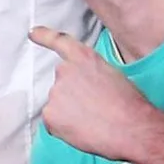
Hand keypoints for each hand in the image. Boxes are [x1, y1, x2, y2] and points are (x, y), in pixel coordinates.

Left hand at [30, 24, 158, 160]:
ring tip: (93, 121)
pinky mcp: (49, 114)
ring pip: (57, 105)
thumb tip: (84, 87)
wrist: (131, 128)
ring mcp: (55, 92)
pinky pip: (53, 123)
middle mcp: (64, 71)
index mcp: (84, 58)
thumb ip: (90, 74)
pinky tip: (83, 130)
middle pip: (61, 84)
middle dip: (73, 97)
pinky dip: (64, 129)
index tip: (33, 33)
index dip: (44, 36)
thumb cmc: (129, 105)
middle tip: (93, 109)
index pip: (59, 42)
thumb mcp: (112, 76)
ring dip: (70, 113)